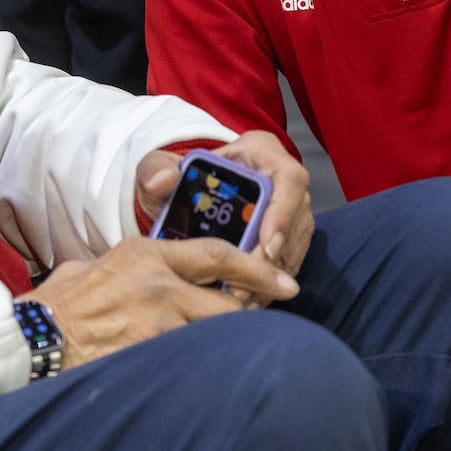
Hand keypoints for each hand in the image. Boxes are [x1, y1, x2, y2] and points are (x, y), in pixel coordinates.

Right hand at [26, 234, 298, 369]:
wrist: (31, 338)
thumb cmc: (57, 303)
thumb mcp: (95, 265)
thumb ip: (128, 264)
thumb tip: (142, 271)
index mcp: (146, 253)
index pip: (218, 254)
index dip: (257, 269)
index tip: (285, 281)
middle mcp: (159, 284)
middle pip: (229, 301)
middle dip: (252, 313)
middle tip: (267, 321)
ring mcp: (157, 321)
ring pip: (216, 333)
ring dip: (228, 341)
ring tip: (238, 349)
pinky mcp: (150, 354)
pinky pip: (193, 359)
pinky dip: (202, 364)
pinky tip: (204, 370)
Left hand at [137, 131, 314, 282]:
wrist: (185, 195)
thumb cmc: (177, 178)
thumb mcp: (158, 170)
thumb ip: (155, 171)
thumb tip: (164, 181)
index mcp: (261, 151)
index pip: (289, 179)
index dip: (284, 214)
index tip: (267, 246)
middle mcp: (283, 179)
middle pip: (296, 220)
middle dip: (272, 258)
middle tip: (243, 287)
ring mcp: (291, 208)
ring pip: (294, 246)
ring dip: (271, 276)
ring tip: (241, 298)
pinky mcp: (289, 235)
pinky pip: (288, 261)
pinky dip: (269, 283)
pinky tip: (247, 299)